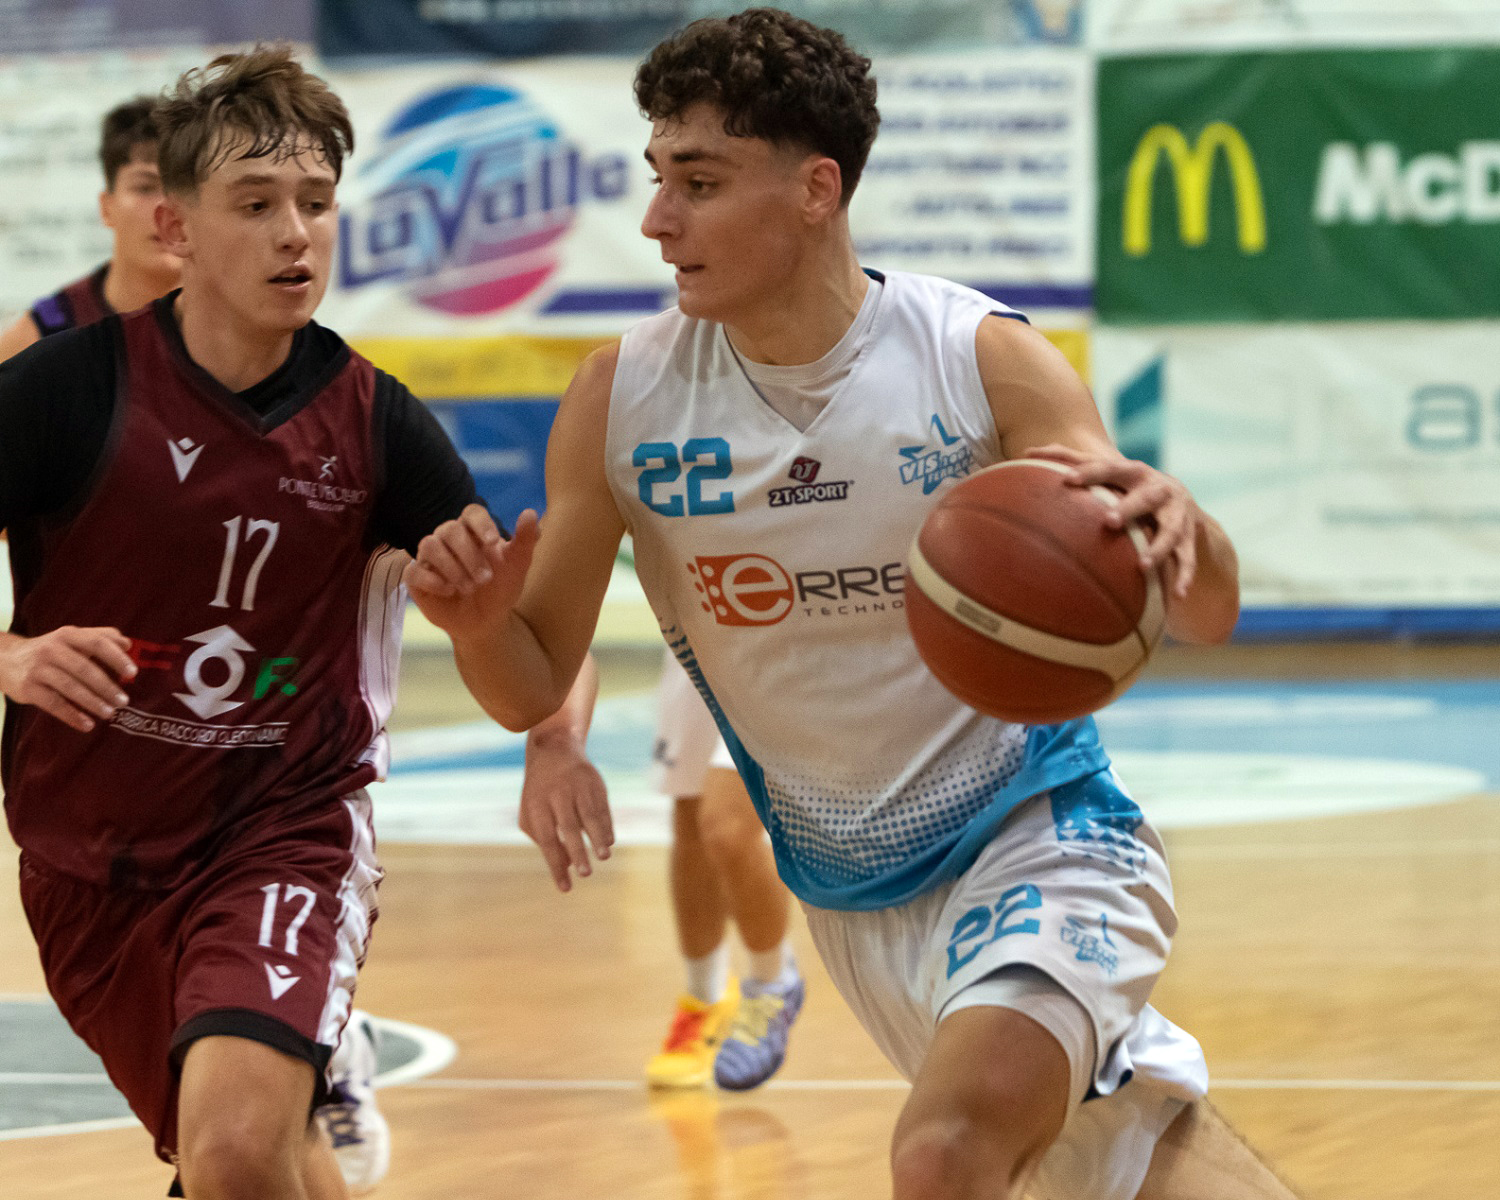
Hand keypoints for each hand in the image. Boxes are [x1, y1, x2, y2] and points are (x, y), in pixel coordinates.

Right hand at [0, 625, 136, 731]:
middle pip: (85, 669)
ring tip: (110, 713)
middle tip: (124, 701)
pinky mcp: (28, 688)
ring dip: (93, 702)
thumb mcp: (71, 638)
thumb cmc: (50, 650)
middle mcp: (52, 650)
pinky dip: (72, 716)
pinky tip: (87, 725)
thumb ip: (100, 637)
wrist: (5, 658)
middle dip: (107, 687)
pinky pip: (54, 704)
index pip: (97, 643)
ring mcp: (38, 669)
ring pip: (70, 688)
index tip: (133, 672)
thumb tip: (128, 644)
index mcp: (68, 635)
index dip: (116, 657)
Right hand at [405, 505, 538, 638]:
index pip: (471, 512)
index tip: (493, 542)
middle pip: (450, 530)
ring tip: (469, 587)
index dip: (481, 524)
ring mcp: (430, 558)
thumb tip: (530, 512)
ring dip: (451, 567)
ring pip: (429, 545)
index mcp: (473, 531)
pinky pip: (413, 571)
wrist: (486, 622)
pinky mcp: (417, 578)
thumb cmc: (500, 588)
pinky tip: (449, 591)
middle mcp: (448, 539)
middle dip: (469, 555)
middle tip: (485, 579)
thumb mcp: (518, 565)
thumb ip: (526, 539)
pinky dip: (431, 580)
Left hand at [519, 730, 613, 891]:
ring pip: (589, 814)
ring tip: (604, 857)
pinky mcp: (594, 783)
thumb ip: (543, 839)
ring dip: (597, 837)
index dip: (555, 864)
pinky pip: (602, 807)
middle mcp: (556, 794)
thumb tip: (565, 865)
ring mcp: (577, 787)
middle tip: (585, 874)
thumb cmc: (540, 791)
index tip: (566, 888)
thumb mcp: (531, 811)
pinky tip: (609, 842)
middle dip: (577, 851)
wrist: (554, 749)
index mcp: (537, 804)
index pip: (546, 839)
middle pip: (567, 826)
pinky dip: (607, 825)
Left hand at [1022, 444, 1199, 598]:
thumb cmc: (1129, 487)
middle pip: (1146, 497)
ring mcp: (1178, 514)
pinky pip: (1188, 559)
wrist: (1182, 503)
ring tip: (1142, 566)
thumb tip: (1026, 451)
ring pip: (1171, 531)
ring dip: (1158, 548)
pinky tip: (1178, 596)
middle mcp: (1160, 490)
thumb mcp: (1108, 473)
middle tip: (1108, 522)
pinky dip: (1184, 576)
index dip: (1090, 473)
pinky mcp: (1191, 538)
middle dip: (1128, 508)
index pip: (1110, 469)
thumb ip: (1072, 460)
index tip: (1067, 480)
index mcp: (1134, 473)